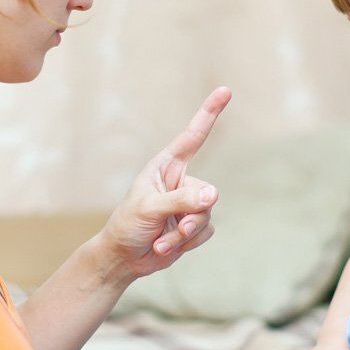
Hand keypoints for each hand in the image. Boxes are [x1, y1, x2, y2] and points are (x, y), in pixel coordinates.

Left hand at [97, 86, 231, 280]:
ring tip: (160, 242)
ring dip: (184, 234)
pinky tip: (164, 247)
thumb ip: (181, 200)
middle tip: (174, 225)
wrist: (124, 258)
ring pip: (207, 215)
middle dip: (191, 214)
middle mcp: (180, 181)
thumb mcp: (149, 208)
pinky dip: (187, 244)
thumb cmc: (128, 225)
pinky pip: (206, 232)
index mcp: (165, 166)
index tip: (225, 90)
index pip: (193, 136)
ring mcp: (188, 204)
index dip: (209, 113)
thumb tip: (214, 194)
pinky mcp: (193, 226)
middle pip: (207, 192)